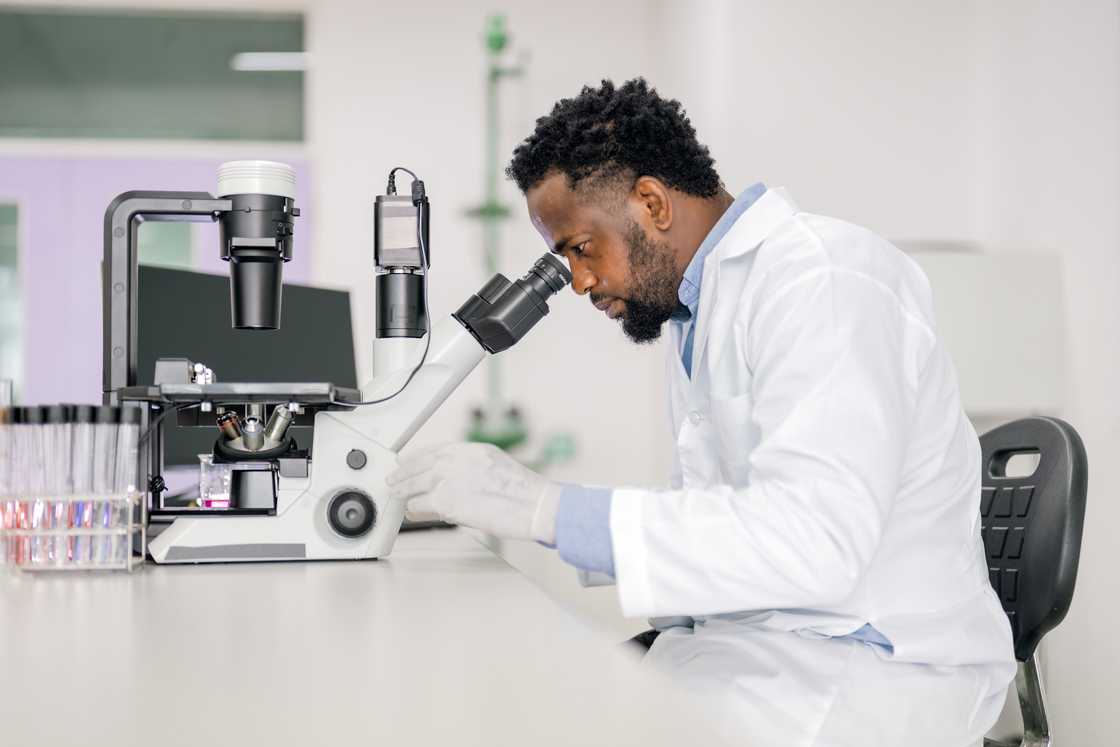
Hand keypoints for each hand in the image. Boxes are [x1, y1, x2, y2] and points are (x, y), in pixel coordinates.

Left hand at [386, 442, 561, 543]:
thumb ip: (471, 469)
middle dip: (403, 474)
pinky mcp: (445, 502)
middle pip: (418, 465)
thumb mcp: (496, 466)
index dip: (415, 458)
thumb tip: (453, 480)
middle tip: (393, 480)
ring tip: (397, 498)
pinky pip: (419, 506)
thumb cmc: (524, 492)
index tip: (406, 463)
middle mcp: (455, 460)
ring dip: (404, 493)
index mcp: (470, 449)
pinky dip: (415, 512)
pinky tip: (412, 514)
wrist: (534, 504)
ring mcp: (448, 479)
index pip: (433, 451)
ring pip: (413, 485)